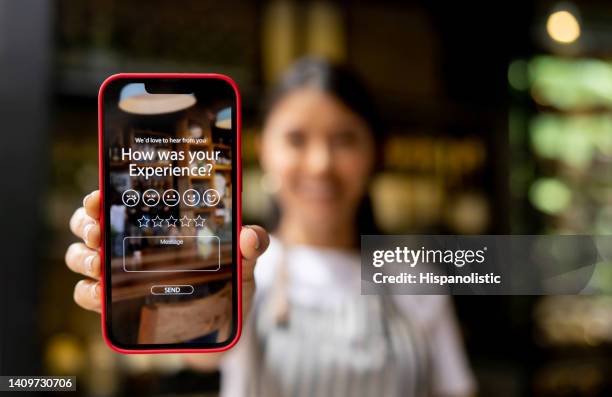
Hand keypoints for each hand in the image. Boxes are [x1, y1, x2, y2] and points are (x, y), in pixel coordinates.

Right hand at [65, 190, 268, 315]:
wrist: (223, 330)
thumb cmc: (229, 287)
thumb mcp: (244, 264)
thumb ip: (251, 246)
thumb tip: (251, 235)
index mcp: (156, 226)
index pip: (119, 202)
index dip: (102, 196)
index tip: (100, 196)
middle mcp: (131, 247)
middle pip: (89, 224)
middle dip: (86, 224)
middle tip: (99, 232)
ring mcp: (121, 276)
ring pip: (80, 257)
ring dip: (82, 258)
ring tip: (100, 265)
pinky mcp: (117, 306)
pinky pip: (87, 295)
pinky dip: (88, 293)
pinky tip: (102, 294)